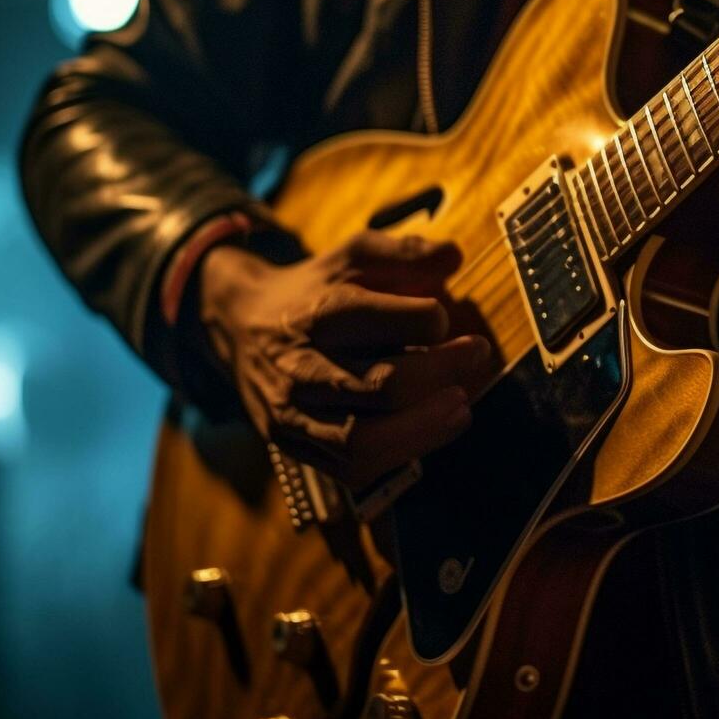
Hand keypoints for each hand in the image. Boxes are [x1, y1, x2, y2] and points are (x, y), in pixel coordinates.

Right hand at [197, 231, 491, 490]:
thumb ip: (404, 252)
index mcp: (317, 315)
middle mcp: (301, 368)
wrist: (240, 326)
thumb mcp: (352, 255)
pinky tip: (429, 430)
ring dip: (426, 427)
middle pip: (383, 385)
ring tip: (462, 407)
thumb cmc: (313, 290)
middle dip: (443, 371)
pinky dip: (398, 453)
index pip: (380, 321)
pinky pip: (351, 466)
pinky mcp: (294, 444)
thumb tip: (454, 257)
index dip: (429, 319)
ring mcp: (293, 413)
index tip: (444, 317)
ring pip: (365, 439)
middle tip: (478, 353)